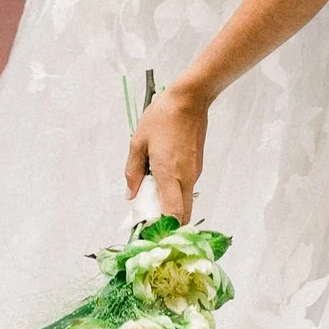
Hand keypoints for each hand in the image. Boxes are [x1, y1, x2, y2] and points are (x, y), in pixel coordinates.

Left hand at [125, 79, 209, 217]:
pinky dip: (174, 191)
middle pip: (183, 214)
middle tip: (149, 216)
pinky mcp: (197, 167)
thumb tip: (130, 195)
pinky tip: (161, 177)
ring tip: (150, 192)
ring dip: (169, 205)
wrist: (190, 100)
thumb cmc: (162, 117)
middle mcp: (186, 178)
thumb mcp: (138, 142)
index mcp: (169, 174)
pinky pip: (185, 188)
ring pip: (185, 201)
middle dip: (167, 221)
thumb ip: (132, 171)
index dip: (163, 226)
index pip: (173, 212)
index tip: (148, 228)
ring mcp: (194, 173)